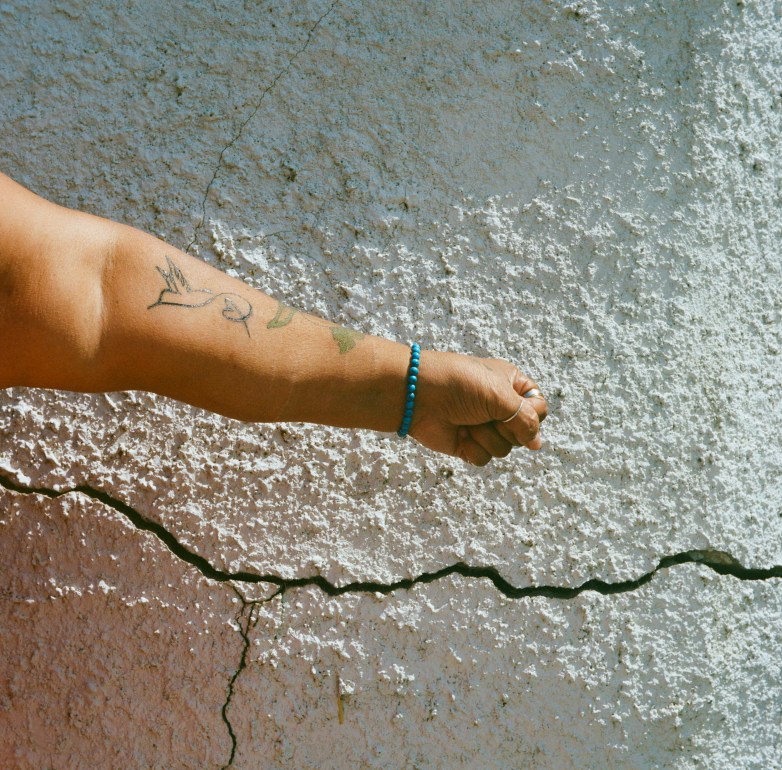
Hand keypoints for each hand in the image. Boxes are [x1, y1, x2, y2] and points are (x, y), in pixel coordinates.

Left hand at [407, 350, 546, 465]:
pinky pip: (484, 458)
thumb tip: (537, 444)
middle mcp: (499, 407)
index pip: (539, 408)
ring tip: (468, 421)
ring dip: (487, 436)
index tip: (516, 409)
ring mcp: (484, 427)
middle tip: (486, 414)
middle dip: (506, 427)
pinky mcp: (468, 444)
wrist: (417, 395)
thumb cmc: (459, 384)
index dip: (532, 414)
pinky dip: (473, 447)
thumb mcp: (501, 396)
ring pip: (505, 449)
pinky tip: (459, 433)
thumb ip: (527, 420)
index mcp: (511, 386)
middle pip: (524, 433)